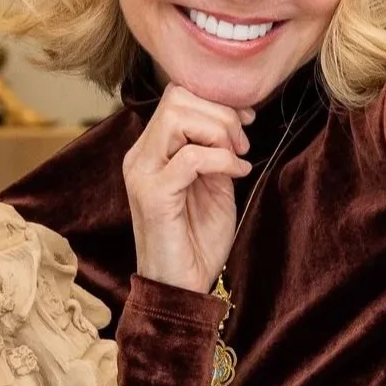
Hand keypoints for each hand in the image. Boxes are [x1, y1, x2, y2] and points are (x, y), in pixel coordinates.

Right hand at [122, 85, 248, 291]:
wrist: (182, 289)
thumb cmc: (197, 242)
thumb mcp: (214, 186)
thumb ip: (216, 152)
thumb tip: (235, 122)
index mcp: (151, 151)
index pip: (176, 96)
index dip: (215, 101)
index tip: (245, 123)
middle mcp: (140, 156)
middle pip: (177, 98)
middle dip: (221, 114)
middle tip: (242, 145)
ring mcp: (142, 174)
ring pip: (177, 117)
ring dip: (218, 132)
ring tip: (238, 158)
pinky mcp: (153, 195)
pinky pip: (190, 157)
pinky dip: (222, 159)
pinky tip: (238, 174)